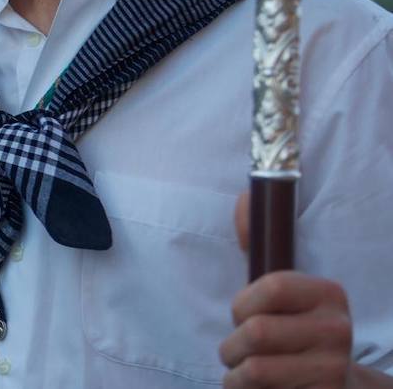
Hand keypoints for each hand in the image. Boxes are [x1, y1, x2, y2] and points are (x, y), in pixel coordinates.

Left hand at [220, 192, 355, 387]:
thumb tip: (244, 200)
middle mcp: (338, 328)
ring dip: (234, 372)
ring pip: (255, 367)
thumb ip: (258, 245)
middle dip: (232, 345)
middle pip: (255, 331)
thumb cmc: (294, 332)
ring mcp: (334, 366)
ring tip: (243, 370)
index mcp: (327, 292)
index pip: (270, 287)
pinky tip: (254, 388)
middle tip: (238, 349)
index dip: (242, 305)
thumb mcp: (280, 289)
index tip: (242, 315)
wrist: (336, 384)